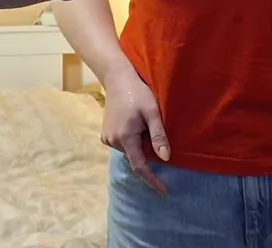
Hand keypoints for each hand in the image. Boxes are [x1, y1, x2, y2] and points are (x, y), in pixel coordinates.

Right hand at [101, 69, 169, 195]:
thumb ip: (158, 136)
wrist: (117, 79)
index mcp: (126, 137)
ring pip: (130, 150)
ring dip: (139, 142)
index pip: (140, 167)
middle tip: (151, 125)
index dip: (153, 180)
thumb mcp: (153, 113)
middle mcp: (113, 141)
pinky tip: (133, 122)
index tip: (164, 191)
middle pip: (136, 155)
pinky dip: (131, 140)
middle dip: (147, 149)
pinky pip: (123, 144)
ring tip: (141, 120)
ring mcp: (107, 138)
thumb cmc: (138, 93)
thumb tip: (165, 159)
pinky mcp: (105, 134)